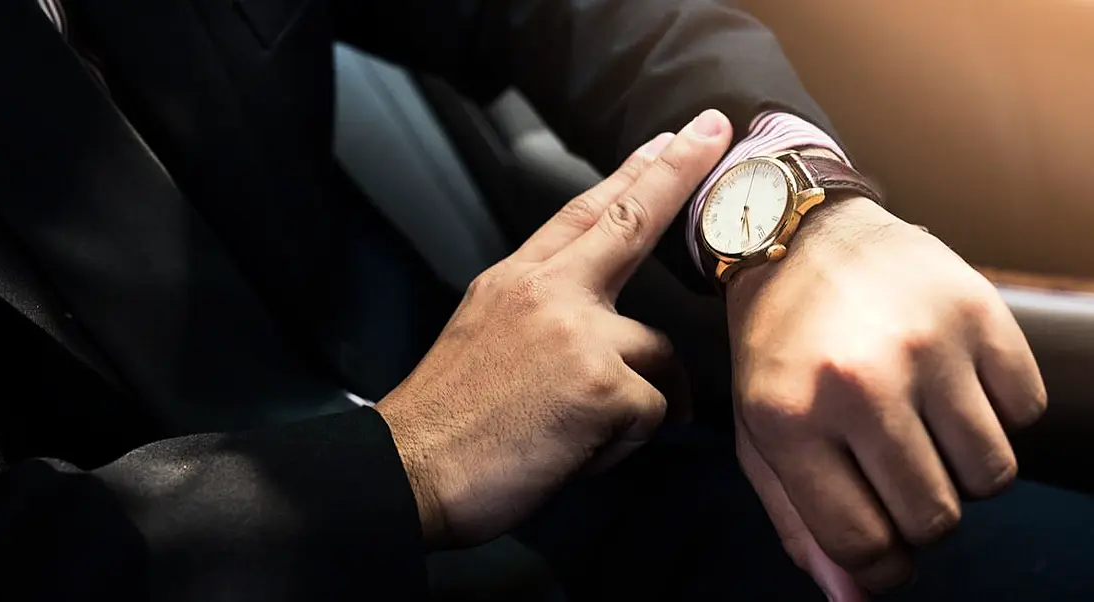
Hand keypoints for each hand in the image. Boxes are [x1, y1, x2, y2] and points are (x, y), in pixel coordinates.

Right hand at [376, 110, 733, 549]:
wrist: (410, 470)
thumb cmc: (448, 418)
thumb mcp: (483, 333)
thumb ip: (540, 310)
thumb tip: (594, 319)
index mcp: (516, 281)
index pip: (581, 213)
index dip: (629, 173)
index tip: (665, 141)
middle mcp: (548, 293)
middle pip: (629, 220)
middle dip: (676, 171)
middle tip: (712, 129)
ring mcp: (579, 334)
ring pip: (657, 353)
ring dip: (635, 399)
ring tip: (577, 433)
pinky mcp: (604, 385)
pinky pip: (654, 410)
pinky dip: (624, 441)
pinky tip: (576, 450)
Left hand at [728, 197, 1046, 598]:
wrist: (802, 237)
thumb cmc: (778, 347)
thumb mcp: (760, 433)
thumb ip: (802, 523)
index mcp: (790, 417)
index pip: (864, 546)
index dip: (880, 565)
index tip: (882, 545)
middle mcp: (859, 383)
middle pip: (937, 519)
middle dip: (922, 515)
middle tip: (898, 472)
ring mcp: (926, 345)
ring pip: (993, 475)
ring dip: (963, 468)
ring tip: (924, 425)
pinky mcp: (980, 313)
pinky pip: (1024, 413)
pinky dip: (995, 414)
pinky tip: (949, 382)